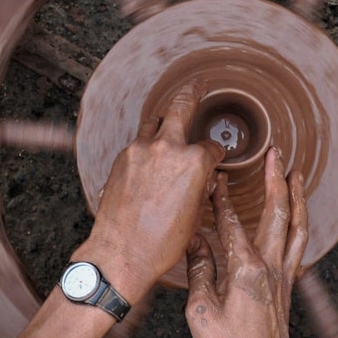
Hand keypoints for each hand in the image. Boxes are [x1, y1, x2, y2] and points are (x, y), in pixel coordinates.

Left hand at [75, 80, 224, 301]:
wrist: (122, 253)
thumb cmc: (162, 242)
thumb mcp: (195, 215)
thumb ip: (200, 186)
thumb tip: (203, 178)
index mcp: (194, 162)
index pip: (211, 146)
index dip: (216, 153)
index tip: (215, 157)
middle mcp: (167, 148)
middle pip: (181, 105)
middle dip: (193, 92)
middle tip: (199, 85)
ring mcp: (141, 150)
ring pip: (154, 123)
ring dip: (163, 124)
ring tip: (167, 127)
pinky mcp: (121, 158)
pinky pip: (138, 144)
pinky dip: (146, 147)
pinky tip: (149, 161)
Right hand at [185, 147, 307, 337]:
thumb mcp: (200, 310)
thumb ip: (199, 270)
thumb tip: (195, 241)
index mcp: (246, 269)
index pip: (233, 223)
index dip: (222, 199)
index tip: (215, 177)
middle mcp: (271, 266)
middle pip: (277, 213)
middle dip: (276, 179)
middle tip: (276, 153)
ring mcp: (283, 275)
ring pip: (297, 226)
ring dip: (296, 197)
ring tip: (296, 174)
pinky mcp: (288, 285)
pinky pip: (298, 244)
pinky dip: (299, 223)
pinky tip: (295, 216)